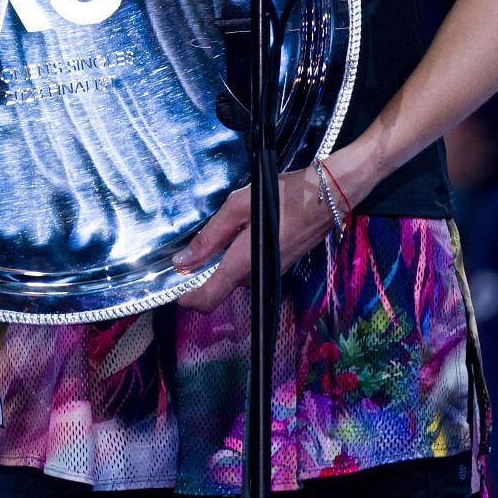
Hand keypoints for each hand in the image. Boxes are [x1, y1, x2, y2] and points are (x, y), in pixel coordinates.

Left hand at [172, 166, 334, 312]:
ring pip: (232, 279)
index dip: (185, 297)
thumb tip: (182, 261)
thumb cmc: (282, 197)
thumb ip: (210, 237)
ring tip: (207, 239)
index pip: (206, 300)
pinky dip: (233, 260)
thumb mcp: (237, 208)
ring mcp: (269, 273)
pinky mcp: (278, 265)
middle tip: (184, 251)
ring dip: (217, 266)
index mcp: (241, 264)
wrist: (327, 197)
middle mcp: (255, 276)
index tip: (170, 283)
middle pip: (217, 289)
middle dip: (198, 276)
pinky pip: (247, 270)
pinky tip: (231, 236)